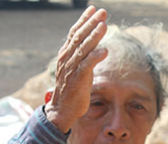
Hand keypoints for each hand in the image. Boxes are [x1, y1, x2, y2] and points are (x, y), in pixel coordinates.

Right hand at [45, 6, 108, 133]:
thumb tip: (95, 46)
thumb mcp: (78, 68)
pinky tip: (105, 50)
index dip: (84, 20)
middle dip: (91, 23)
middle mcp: (67, 58)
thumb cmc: (72, 89)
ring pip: (83, 48)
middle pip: (80, 36)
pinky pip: (87, 65)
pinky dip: (95, 57)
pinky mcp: (77, 79)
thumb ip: (83, 56)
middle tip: (103, 12)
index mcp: (66, 54)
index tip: (93, 9)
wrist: (63, 108)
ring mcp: (71, 68)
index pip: (74, 32)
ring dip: (94, 36)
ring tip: (104, 25)